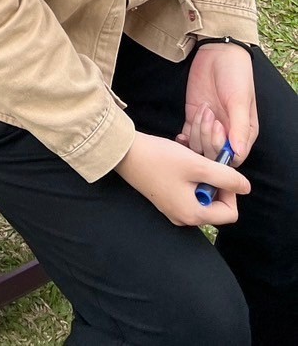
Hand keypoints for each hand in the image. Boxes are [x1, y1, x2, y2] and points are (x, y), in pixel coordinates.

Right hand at [114, 130, 248, 226]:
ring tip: (190, 157)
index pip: (230, 213)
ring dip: (201, 175)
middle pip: (215, 204)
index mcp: (194, 215)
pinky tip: (179, 159)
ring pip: (201, 194)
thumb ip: (226, 177)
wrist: (123, 152)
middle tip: (203, 159)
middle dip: (214, 180)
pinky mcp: (164, 198)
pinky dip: (189, 175)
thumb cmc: (160, 159)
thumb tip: (246, 187)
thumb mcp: (197, 165)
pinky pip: (187, 191)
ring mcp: (172, 209)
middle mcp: (184, 217)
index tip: (220, 170)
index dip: (231, 190)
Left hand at [178, 43, 258, 164]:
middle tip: (210, 115)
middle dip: (209, 138)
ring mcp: (209, 126)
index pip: (234, 157)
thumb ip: (239, 127)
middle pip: (214, 153)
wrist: (217, 53)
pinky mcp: (195, 117)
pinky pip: (189, 137)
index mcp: (244, 133)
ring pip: (199, 146)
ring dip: (197, 132)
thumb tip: (238, 153)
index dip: (223, 148)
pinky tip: (181, 135)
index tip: (219, 127)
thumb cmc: (235, 75)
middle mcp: (227, 133)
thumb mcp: (239, 100)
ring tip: (203, 109)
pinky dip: (184, 140)